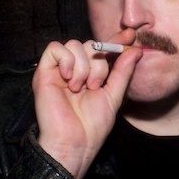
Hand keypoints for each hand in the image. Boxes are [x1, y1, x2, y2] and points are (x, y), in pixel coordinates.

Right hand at [32, 29, 141, 178]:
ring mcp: (59, 71)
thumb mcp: (113, 95)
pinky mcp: (44, 73)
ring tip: (81, 88)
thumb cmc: (92, 126)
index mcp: (90, 74)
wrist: (75, 143)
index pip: (103, 49)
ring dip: (83, 66)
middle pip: (89, 44)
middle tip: (95, 86)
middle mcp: (74, 70)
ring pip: (74, 44)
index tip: (130, 35)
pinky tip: (69, 79)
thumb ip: (122, 71)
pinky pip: (54, 48)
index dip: (115, 40)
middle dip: (98, 63)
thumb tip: (135, 49)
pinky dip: (66, 60)